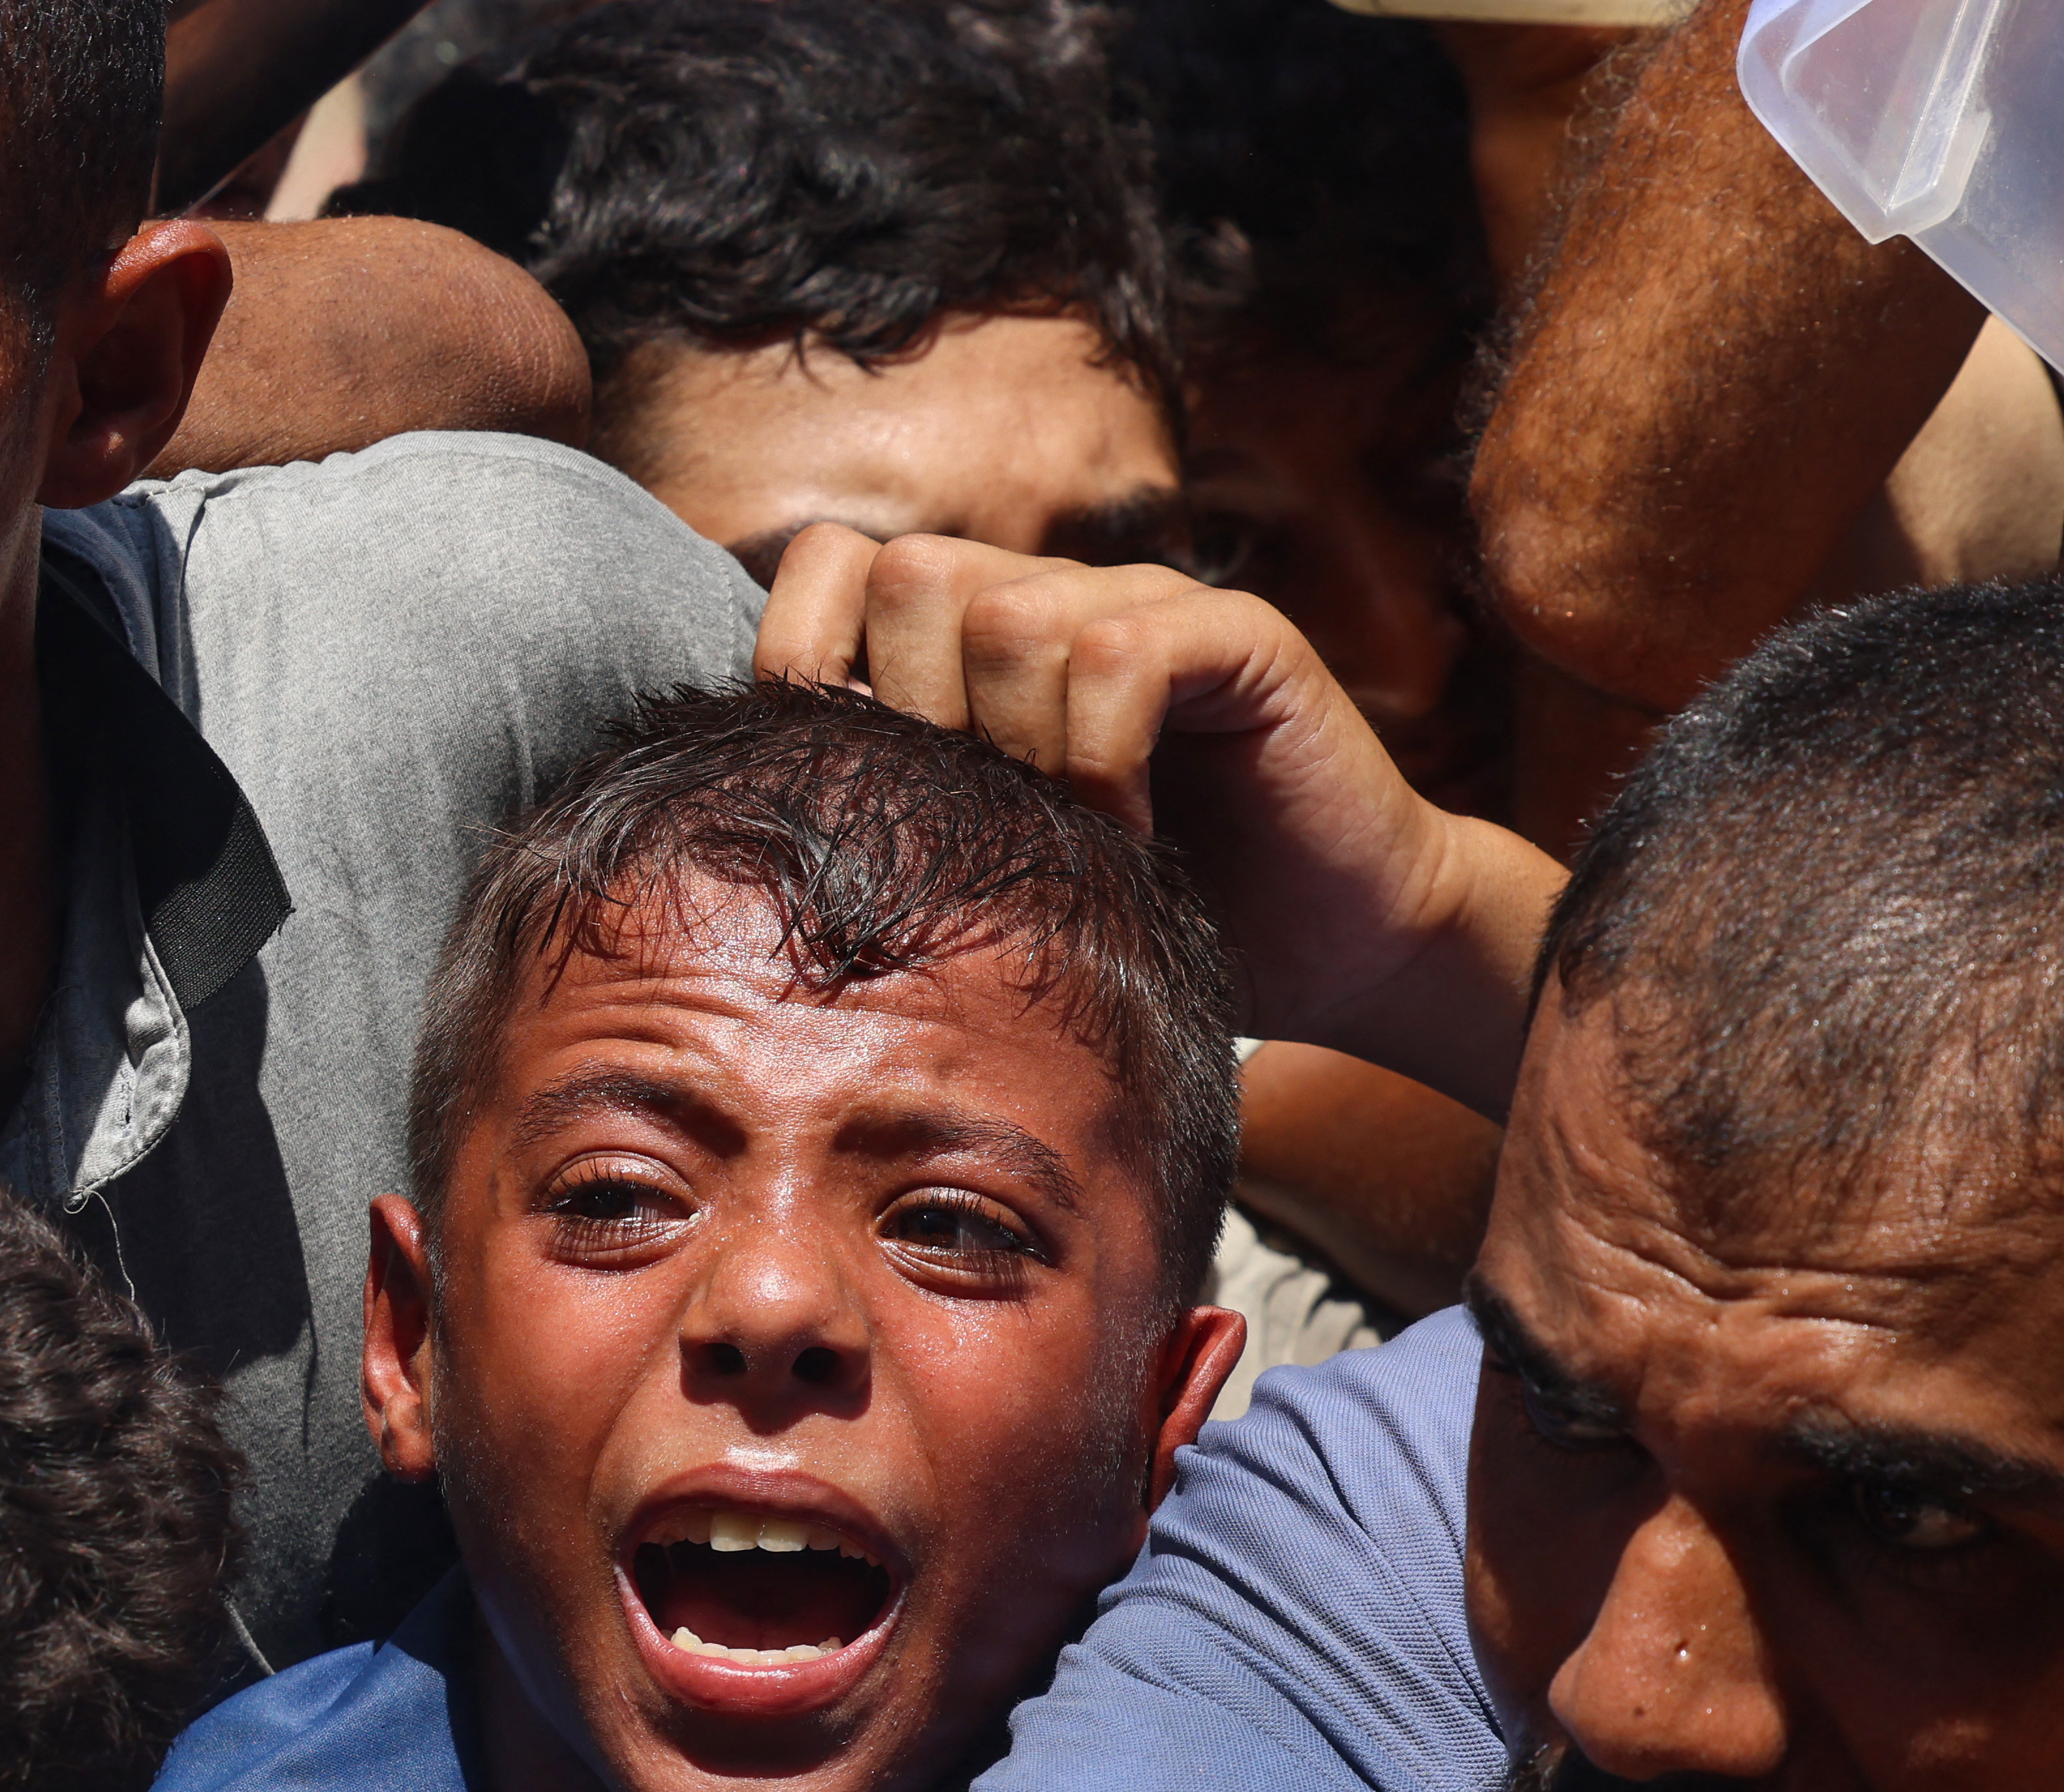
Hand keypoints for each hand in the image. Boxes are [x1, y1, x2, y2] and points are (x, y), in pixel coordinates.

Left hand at [752, 530, 1556, 1117]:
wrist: (1334, 950)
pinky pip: (1122, 650)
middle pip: (910, 573)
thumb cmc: (1142, 925)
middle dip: (917, 711)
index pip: (828, 570)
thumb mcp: (980, 881)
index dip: (807, 662)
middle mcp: (1049, 598)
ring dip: (1018, 745)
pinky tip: (1130, 833)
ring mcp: (1144, 603)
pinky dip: (1104, 755)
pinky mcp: (1235, 633)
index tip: (845, 794)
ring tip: (1063, 840)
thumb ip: (887, 826)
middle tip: (973, 826)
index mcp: (965, 646)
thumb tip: (730, 838)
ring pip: (1009, 608)